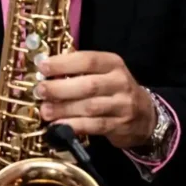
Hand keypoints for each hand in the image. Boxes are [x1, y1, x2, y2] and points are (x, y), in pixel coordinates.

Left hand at [36, 50, 155, 149]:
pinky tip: (58, 126)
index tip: (43, 66)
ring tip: (45, 110)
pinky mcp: (119, 125)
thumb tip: (46, 70)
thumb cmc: (114, 90)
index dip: (64, 63)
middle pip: (88, 85)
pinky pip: (94, 126)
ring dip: (64, 109)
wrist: (145, 115)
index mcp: (113, 64)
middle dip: (60, 88)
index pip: (88, 60)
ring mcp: (122, 105)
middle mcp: (120, 82)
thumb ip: (80, 70)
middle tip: (40, 91)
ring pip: (90, 107)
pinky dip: (74, 126)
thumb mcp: (104, 73)